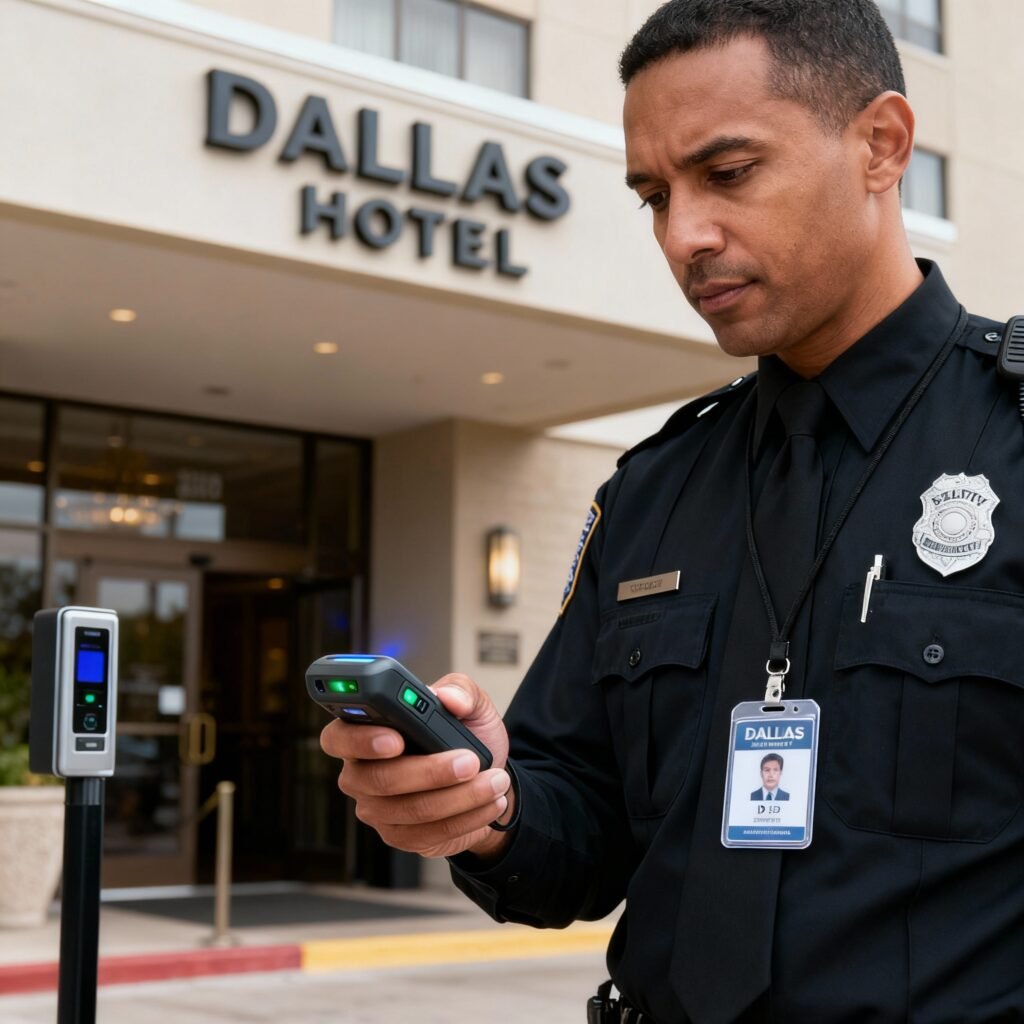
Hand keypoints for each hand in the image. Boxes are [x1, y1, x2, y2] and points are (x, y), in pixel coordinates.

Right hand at [320, 673, 514, 859]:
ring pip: (412, 809)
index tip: (396, 739)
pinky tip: (490, 801)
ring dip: (461, 796)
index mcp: (364, 731)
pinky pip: (430, 833)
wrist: (485, 776)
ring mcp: (377, 809)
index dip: (362, 739)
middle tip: (469, 760)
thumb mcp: (470, 703)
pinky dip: (467, 816)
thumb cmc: (466, 735)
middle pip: (380, 779)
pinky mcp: (399, 836)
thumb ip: (461, 690)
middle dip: (431, 771)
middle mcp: (361, 772)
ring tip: (494, 781)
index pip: (338, 736)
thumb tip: (449, 698)